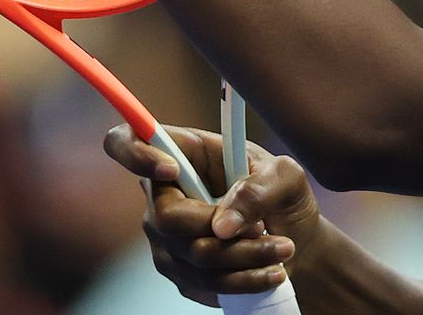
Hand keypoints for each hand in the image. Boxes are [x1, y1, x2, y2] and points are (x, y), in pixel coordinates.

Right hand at [104, 124, 322, 304]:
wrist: (295, 241)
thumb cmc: (282, 196)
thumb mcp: (285, 178)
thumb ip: (258, 189)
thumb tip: (222, 225)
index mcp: (184, 152)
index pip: (127, 141)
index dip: (136, 153)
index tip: (172, 169)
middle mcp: (164, 194)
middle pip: (166, 218)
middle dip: (221, 231)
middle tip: (263, 229)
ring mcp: (165, 236)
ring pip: (191, 256)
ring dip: (243, 258)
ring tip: (282, 251)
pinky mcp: (178, 270)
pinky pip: (201, 282)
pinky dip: (240, 280)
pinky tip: (270, 273)